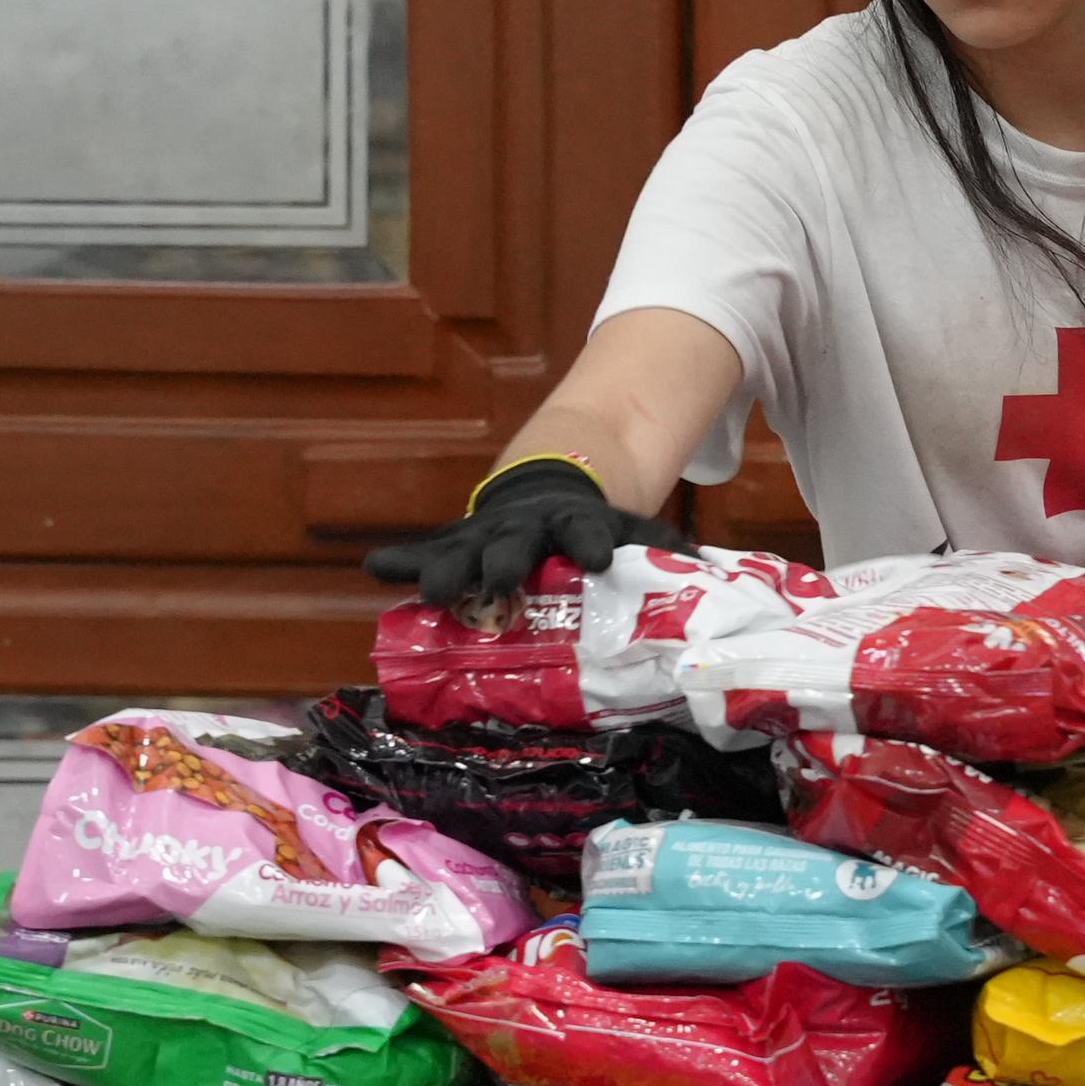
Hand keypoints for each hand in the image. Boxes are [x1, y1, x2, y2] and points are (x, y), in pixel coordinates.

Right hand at [362, 457, 679, 609]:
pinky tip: (374, 568)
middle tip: (499, 583)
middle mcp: (526, 528)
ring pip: (463, 551)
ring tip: (432, 593)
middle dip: (506, 563)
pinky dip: (401, 561)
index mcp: (575, 526)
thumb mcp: (630, 532)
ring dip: (446, 571)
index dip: (591, 545)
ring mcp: (486, 534)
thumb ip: (663, 552)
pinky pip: (425, 551)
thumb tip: (711, 573)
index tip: (599, 563)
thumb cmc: (593, 532)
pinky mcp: (457, 542)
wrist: (549, 492)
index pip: (586, 532)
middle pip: (515, 545)